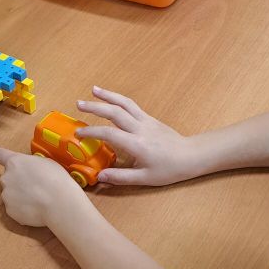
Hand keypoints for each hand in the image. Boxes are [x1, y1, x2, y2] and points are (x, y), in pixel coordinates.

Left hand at [0, 144, 87, 226]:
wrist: (59, 203)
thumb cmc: (56, 180)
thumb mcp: (46, 163)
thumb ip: (31, 165)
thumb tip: (30, 173)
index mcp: (15, 162)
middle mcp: (6, 177)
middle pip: (9, 179)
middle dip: (20, 182)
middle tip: (38, 187)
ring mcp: (6, 195)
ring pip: (12, 195)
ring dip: (22, 196)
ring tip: (40, 199)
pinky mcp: (9, 211)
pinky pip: (15, 209)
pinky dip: (24, 209)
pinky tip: (36, 209)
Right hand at [76, 86, 199, 185]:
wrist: (191, 156)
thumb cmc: (169, 169)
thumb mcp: (145, 179)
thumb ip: (121, 177)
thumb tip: (99, 176)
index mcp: (137, 144)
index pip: (109, 133)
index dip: (91, 132)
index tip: (78, 134)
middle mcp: (140, 128)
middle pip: (114, 112)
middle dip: (95, 106)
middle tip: (78, 104)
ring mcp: (146, 121)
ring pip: (124, 103)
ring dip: (108, 95)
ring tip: (93, 89)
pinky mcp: (150, 118)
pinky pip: (132, 105)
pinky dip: (119, 99)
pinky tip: (110, 98)